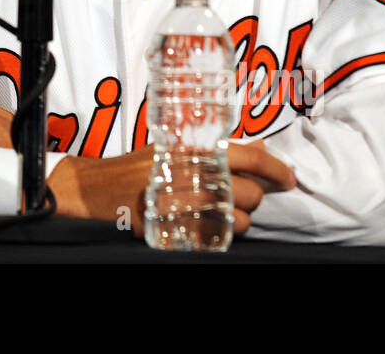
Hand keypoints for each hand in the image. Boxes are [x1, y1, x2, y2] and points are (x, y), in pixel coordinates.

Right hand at [47, 139, 296, 235]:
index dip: (275, 168)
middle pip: (248, 192)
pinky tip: (210, 230)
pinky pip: (214, 238)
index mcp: (192, 149)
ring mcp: (182, 203)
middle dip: (255, 198)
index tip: (289, 178)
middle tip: (246, 199)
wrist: (95, 188)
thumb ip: (216, 149)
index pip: (247, 157)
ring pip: (237, 220)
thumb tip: (260, 146)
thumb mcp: (175, 147)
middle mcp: (190, 173)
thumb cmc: (137, 167)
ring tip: (226, 217)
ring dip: (239, 222)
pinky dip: (219, 236)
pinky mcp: (172, 227)